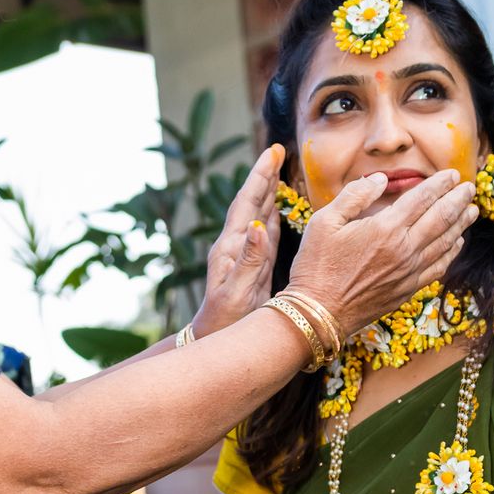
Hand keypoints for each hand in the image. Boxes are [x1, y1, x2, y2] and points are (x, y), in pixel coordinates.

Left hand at [193, 145, 284, 337]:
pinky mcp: (254, 268)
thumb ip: (248, 261)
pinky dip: (272, 216)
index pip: (246, 204)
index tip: (272, 151)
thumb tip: (257, 226)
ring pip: (258, 215)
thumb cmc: (223, 323)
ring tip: (279, 170)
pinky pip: (265, 235)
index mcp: (229, 248)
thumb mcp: (236, 293)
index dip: (259, 177)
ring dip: (269, 192)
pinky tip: (277, 209)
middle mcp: (235, 247)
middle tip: (277, 150)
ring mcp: (244, 256)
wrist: (214, 342)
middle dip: (264, 176)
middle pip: (251, 203)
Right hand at [287, 169, 478, 339]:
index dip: (440, 184)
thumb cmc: (316, 266)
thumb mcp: (324, 221)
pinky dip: (451, 253)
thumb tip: (380, 180)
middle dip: (458, 200)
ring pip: (445, 243)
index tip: (451, 174)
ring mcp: (409, 272)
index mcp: (385, 228)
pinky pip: (438, 267)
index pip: (422, 199)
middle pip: (441, 218)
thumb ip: (354, 196)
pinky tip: (456, 243)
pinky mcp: (407, 290)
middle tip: (470, 187)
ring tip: (472, 211)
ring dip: (461, 224)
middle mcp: (404, 249)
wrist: (317, 313)